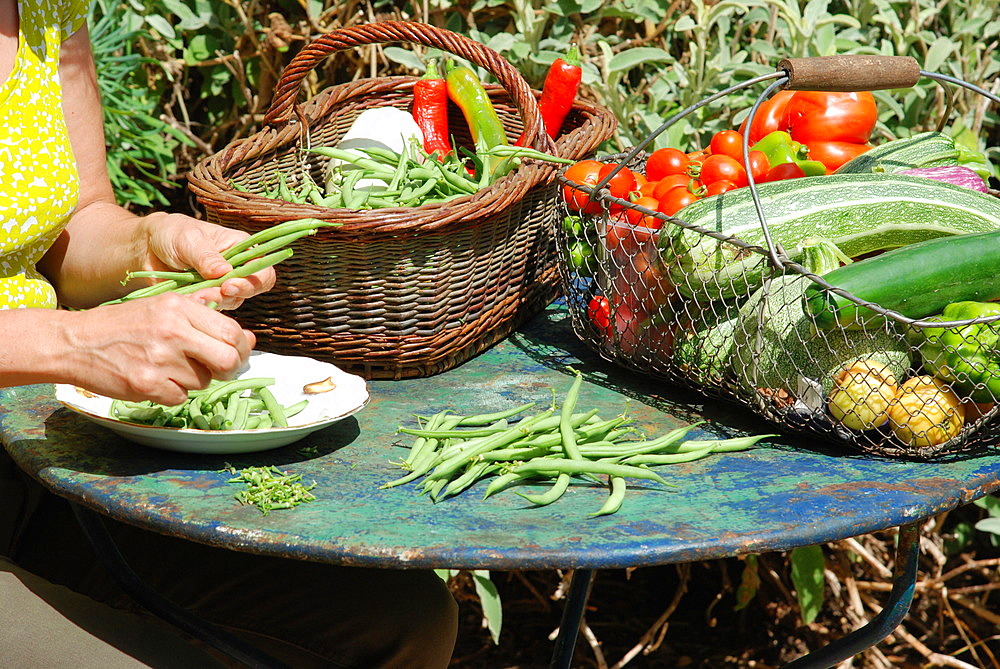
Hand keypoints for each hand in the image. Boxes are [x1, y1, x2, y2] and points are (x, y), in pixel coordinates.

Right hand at [62, 293, 255, 404]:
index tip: (235, 354)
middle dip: (228, 369)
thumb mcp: (165, 308)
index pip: (232, 332)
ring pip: (203, 381)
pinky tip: (155, 379)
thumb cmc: (126, 325)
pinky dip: (172, 393)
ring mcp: (159, 359)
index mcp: (180, 308)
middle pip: (227, 361)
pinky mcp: (146, 384)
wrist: (76, 342)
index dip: (240, 348)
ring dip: (193, 380)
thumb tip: (249, 339)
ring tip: (169, 367)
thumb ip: (207, 321)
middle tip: (216, 369)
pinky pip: (180, 397)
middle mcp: (172, 331)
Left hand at [142, 212, 276, 310]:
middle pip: (250, 289)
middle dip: (232, 294)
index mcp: (241, 248)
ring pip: (231, 301)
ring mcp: (222, 286)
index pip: (262, 268)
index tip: (230, 284)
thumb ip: (207, 256)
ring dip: (215, 301)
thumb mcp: (189, 239)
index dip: (253, 280)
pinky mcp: (207, 299)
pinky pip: (211, 308)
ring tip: (194, 296)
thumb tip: (225, 272)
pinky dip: (201, 307)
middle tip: (213, 293)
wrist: (146, 248)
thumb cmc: (172, 234)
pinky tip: (188, 300)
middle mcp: (237, 268)